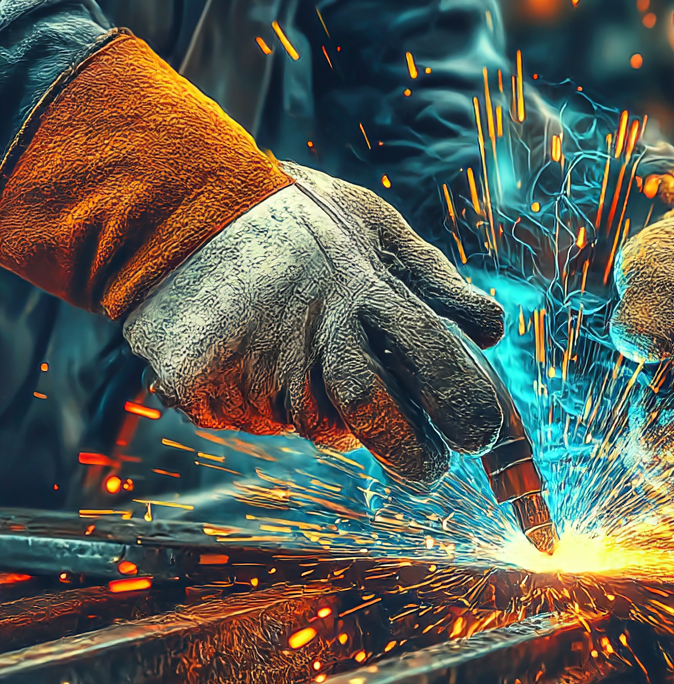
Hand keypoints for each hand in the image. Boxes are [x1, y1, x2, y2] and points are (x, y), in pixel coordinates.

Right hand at [123, 163, 505, 483]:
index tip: (483, 434)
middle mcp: (314, 337)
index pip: (431, 361)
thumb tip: (489, 331)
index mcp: (363, 291)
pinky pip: (265, 419)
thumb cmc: (290, 218)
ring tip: (319, 359)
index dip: (464, 405)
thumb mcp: (372, 225)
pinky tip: (264, 354)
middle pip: (378, 420)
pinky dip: (278, 400)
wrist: (176, 216)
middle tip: (432, 467)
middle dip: (414, 456)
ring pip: (320, 425)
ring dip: (339, 414)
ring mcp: (259, 370)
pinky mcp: (212, 394)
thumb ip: (433, 279)